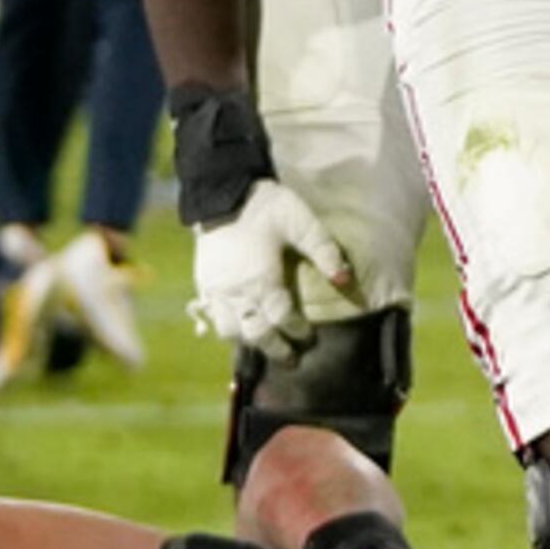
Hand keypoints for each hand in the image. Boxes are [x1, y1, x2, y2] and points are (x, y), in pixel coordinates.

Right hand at [188, 179, 353, 354]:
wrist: (222, 190)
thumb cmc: (266, 206)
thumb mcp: (302, 223)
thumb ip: (325, 252)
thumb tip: (345, 281)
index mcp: (262, 280)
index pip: (283, 319)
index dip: (298, 332)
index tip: (309, 338)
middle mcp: (237, 292)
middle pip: (256, 334)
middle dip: (276, 348)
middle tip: (291, 359)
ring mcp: (217, 290)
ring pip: (230, 331)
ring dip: (249, 341)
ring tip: (265, 344)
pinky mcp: (204, 283)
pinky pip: (213, 317)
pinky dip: (229, 327)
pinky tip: (241, 327)